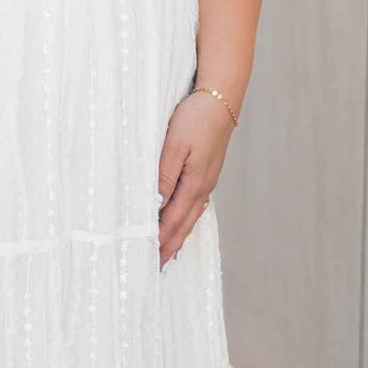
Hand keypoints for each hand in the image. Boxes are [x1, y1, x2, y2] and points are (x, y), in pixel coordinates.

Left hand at [157, 90, 234, 268]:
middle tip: (154, 268)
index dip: (160, 242)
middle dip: (168, 247)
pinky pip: (193, 205)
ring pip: (189, 216)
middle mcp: (203, 188)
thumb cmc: (195, 119)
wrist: (221, 98)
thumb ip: (165, 176)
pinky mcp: (206, 172)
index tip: (147, 261)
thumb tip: (155, 205)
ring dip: (177, 236)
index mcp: (194, 184)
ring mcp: (206, 181)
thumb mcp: (175, 145)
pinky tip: (179, 222)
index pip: (172, 222)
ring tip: (165, 254)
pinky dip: (184, 220)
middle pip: (183, 225)